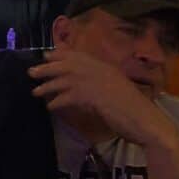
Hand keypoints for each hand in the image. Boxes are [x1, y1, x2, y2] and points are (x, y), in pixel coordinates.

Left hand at [28, 49, 176, 146]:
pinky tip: (50, 107)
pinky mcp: (94, 97)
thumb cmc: (132, 110)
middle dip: (48, 67)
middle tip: (31, 72)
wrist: (147, 122)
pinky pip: (69, 97)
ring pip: (65, 80)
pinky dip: (58, 101)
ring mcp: (98, 82)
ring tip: (35, 92)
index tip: (46, 56)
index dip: (61, 55)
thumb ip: (99, 83)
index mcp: (107, 68)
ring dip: (48, 86)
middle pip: (68, 64)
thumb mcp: (115, 90)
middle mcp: (101, 71)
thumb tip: (78, 85)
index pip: (79, 55)